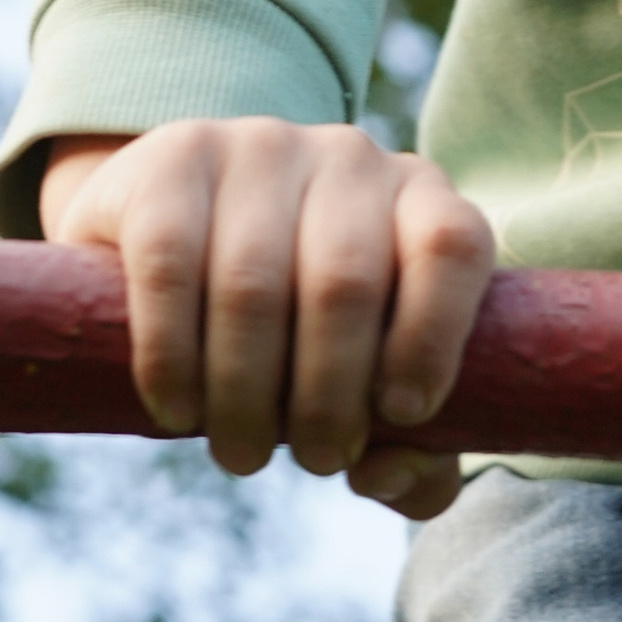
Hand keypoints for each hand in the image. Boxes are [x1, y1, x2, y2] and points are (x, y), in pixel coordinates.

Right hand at [37, 118, 494, 511]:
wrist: (174, 234)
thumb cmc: (302, 331)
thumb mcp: (369, 382)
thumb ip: (414, 452)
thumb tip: (386, 474)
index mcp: (420, 198)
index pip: (452, 247)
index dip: (432, 338)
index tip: (402, 416)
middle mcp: (349, 159)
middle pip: (345, 283)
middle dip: (329, 399)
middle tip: (314, 462)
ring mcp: (259, 147)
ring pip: (253, 284)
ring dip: (245, 395)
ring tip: (242, 454)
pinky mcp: (173, 157)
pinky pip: (170, 262)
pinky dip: (172, 355)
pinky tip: (177, 410)